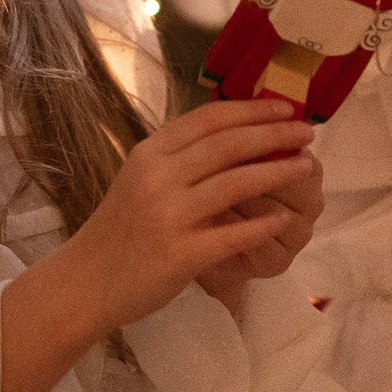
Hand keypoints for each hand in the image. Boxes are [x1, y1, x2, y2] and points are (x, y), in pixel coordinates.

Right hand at [64, 99, 322, 339]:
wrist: (84, 283)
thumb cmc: (117, 231)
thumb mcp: (139, 181)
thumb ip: (178, 159)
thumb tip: (233, 135)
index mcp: (149, 154)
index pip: (207, 119)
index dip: (251, 110)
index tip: (284, 108)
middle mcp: (157, 177)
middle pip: (227, 145)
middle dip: (274, 136)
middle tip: (307, 133)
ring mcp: (167, 216)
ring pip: (235, 184)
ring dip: (278, 173)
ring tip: (306, 167)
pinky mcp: (178, 254)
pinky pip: (232, 235)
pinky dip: (261, 225)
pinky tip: (283, 220)